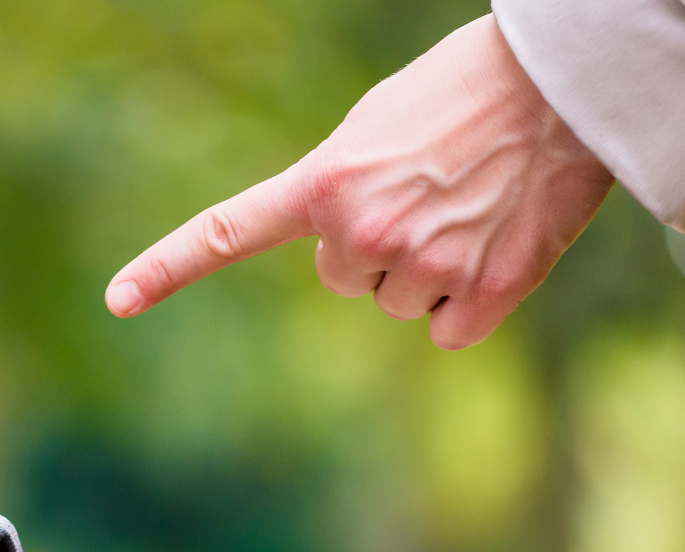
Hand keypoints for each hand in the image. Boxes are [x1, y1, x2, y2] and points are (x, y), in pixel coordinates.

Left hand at [104, 15, 614, 349]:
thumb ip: (340, 189)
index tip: (117, 300)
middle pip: (346, 279)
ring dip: (428, 272)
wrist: (567, 87)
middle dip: (378, 247)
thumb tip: (349, 253)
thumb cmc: (470, 93)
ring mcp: (423, 270)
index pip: (230, 230)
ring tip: (470, 208)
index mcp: (327, 183)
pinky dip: (471, 304)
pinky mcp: (483, 297)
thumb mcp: (377, 127)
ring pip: (399, 305)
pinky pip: (450, 332)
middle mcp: (363, 233)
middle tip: (429, 192)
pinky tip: (496, 248)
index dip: (168, 269)